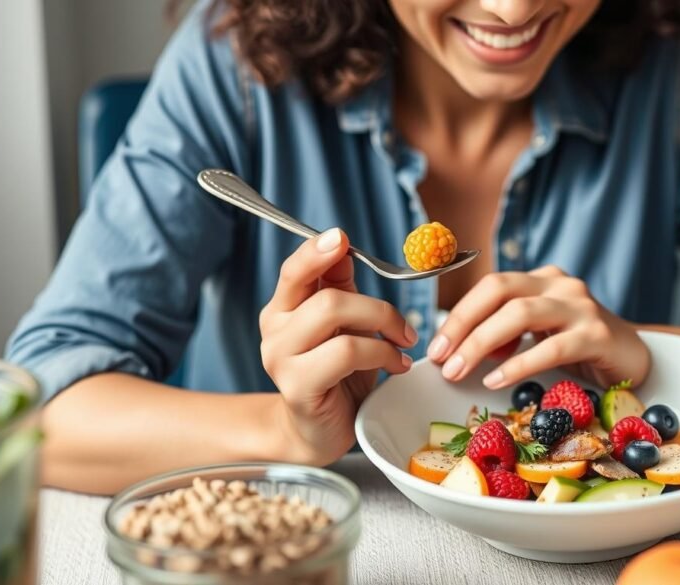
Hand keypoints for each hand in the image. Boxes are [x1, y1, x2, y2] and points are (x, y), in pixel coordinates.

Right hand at [259, 228, 416, 464]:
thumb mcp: (342, 326)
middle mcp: (274, 330)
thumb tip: (342, 244)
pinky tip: (395, 367)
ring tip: (402, 348)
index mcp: (283, 309)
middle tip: (405, 329)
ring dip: (382, 328)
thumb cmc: (336, 376)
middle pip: (327, 295)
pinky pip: (346, 352)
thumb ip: (339, 287)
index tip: (341, 237)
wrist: (318, 432)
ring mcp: (281, 359)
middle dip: (378, 308)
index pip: (294, 270)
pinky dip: (381, 355)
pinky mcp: (298, 386)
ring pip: (335, 316)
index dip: (316, 252)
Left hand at [427, 266, 650, 390]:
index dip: (458, 314)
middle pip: (500, 292)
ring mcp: (581, 307)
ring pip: (521, 314)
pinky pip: (551, 346)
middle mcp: (560, 285)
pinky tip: (496, 380)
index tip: (435, 347)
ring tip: (460, 371)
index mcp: (541, 280)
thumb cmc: (579, 347)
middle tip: (441, 359)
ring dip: (482, 343)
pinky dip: (519, 364)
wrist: (634, 358)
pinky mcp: (598, 334)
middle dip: (464, 325)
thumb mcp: (537, 335)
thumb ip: (504, 335)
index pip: (491, 286)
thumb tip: (460, 350)